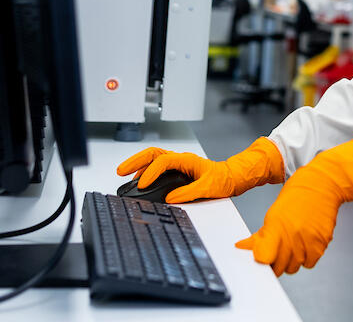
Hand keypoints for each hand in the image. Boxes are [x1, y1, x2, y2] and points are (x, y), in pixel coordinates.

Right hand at [115, 137, 283, 203]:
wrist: (232, 178)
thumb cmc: (223, 180)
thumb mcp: (208, 188)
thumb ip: (188, 193)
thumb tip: (170, 198)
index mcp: (187, 160)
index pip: (162, 161)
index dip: (150, 172)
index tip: (142, 184)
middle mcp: (180, 159)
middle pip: (152, 153)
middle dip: (135, 161)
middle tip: (121, 170)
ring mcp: (177, 164)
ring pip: (152, 158)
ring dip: (137, 165)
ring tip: (125, 175)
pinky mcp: (176, 170)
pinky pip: (156, 166)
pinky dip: (145, 171)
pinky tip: (139, 181)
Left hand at [236, 133, 352, 275]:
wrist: (323, 184)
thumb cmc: (298, 194)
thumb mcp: (274, 212)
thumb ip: (261, 234)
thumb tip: (244, 247)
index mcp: (276, 225)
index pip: (263, 257)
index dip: (261, 260)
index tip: (262, 256)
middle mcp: (292, 235)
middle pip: (278, 267)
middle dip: (275, 262)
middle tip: (277, 249)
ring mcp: (308, 241)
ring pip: (293, 268)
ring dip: (291, 260)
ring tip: (292, 243)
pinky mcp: (322, 244)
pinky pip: (309, 264)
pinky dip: (306, 258)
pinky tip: (304, 244)